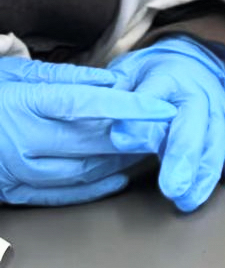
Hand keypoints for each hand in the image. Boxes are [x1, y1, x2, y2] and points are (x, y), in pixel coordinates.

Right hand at [0, 60, 176, 206]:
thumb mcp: (21, 72)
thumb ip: (68, 77)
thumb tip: (111, 82)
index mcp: (27, 102)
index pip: (88, 104)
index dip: (130, 107)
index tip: (163, 108)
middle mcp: (24, 138)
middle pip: (92, 141)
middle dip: (134, 137)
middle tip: (165, 130)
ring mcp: (19, 169)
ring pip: (83, 170)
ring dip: (119, 162)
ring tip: (146, 149)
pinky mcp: (15, 191)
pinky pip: (63, 195)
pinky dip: (95, 187)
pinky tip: (117, 177)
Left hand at [108, 37, 224, 213]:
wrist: (189, 58)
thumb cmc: (151, 72)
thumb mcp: (125, 72)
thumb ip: (115, 96)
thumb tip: (105, 121)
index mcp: (167, 76)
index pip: (152, 97)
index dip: (138, 120)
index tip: (120, 140)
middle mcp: (197, 91)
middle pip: (193, 122)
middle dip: (184, 156)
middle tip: (173, 188)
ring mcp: (215, 107)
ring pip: (216, 138)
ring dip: (206, 171)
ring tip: (192, 198)